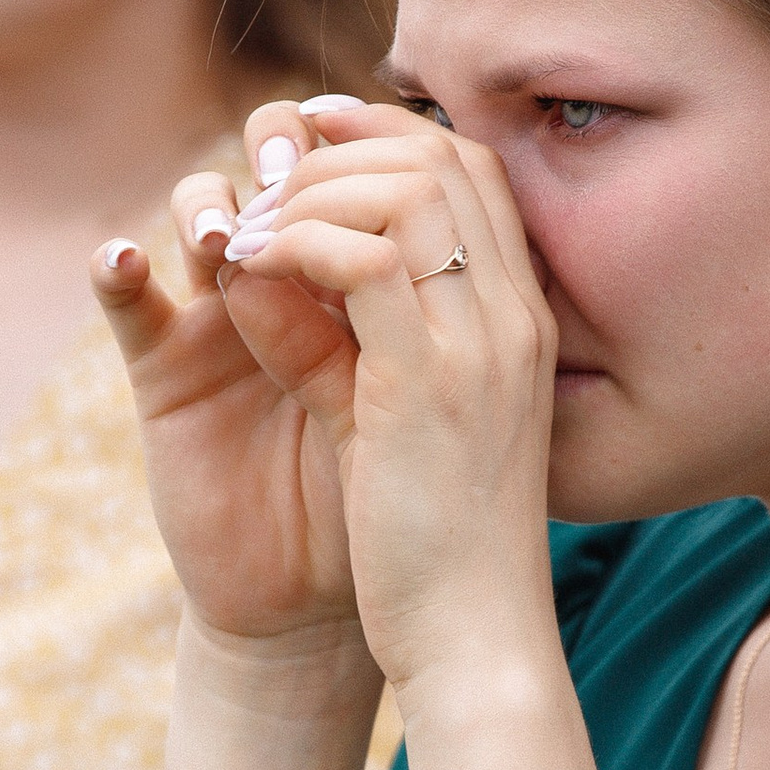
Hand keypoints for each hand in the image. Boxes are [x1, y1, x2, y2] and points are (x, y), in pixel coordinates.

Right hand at [90, 107, 371, 667]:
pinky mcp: (163, 366)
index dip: (366, 141)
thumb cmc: (392, 498)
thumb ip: (403, 312)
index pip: (360, 163)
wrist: (323, 605)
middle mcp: (293, 274)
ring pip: (200, 208)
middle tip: (296, 174)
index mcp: (368, 271)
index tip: (383, 152)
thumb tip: (395, 217)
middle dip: (286, 151)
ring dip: (212, 204)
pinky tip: (123, 260)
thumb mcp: (414, 396)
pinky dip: (116, 270)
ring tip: (229, 238)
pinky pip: (128, 302)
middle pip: (274, 159)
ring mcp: (221, 312)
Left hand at [198, 94, 561, 707]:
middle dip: (337, 149)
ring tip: (246, 233)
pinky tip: (248, 271)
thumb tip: (275, 269)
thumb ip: (356, 341)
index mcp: (523, 322)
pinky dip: (294, 246)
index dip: (390, 133)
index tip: (315, 128)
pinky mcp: (428, 383)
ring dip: (307, 193)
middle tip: (262, 180)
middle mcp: (513, 319)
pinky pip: (359, 262)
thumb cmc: (441, 544)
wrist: (476, 640)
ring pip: (402, 194)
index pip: (473, 170)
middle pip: (438, 161)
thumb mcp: (404, 422)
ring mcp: (481, 345)